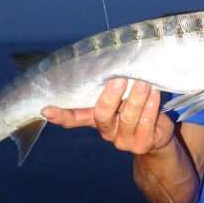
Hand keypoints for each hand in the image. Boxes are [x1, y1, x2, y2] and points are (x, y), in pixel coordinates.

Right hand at [42, 78, 175, 154]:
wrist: (157, 137)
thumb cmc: (135, 108)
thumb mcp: (121, 98)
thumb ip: (110, 86)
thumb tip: (105, 58)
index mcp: (96, 118)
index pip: (74, 118)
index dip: (61, 115)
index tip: (46, 109)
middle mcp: (107, 130)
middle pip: (102, 115)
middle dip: (110, 97)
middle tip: (119, 79)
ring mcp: (123, 140)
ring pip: (128, 118)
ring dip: (136, 98)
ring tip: (143, 83)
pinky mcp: (142, 144)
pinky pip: (145, 124)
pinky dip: (150, 107)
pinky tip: (154, 95)